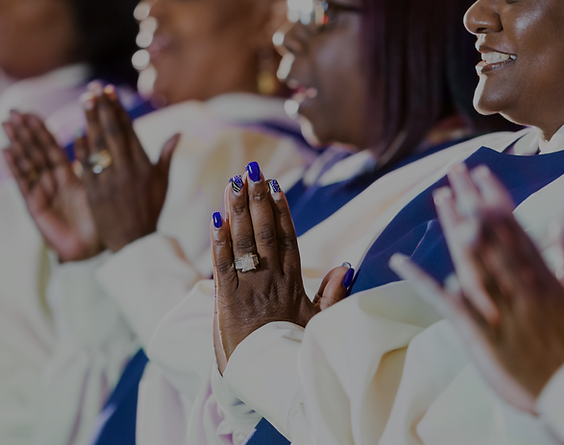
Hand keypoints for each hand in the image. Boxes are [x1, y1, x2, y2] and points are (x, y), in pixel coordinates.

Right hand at [2, 111, 102, 261]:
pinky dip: (14, 166)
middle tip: (12, 111)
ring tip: (5, 124)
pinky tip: (6, 150)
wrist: (94, 247)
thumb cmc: (99, 219)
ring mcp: (40, 193)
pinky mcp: (34, 205)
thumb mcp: (95, 185)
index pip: (50, 147)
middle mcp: (50, 182)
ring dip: (16, 143)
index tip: (29, 111)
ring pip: (27, 163)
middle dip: (23, 132)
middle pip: (34, 152)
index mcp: (67, 176)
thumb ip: (89, 162)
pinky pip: (23, 182)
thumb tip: (88, 133)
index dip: (39, 130)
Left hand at [76, 82, 178, 251]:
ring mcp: (110, 182)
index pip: (129, 131)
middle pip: (113, 133)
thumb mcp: (162, 184)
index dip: (118, 110)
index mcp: (144, 166)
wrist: (135, 242)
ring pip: (99, 146)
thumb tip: (179, 132)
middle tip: (95, 88)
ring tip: (85, 101)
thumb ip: (166, 156)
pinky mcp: (95, 194)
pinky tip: (77, 132)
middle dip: (104, 109)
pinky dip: (82, 149)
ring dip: (91, 121)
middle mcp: (128, 171)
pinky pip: (87, 167)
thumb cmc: (150, 211)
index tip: (109, 92)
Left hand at [210, 163, 352, 363]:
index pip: (288, 239)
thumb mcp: (317, 323)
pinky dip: (219, 242)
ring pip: (244, 243)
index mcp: (293, 284)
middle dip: (258, 200)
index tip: (276, 185)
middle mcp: (272, 281)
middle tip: (252, 170)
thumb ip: (332, 294)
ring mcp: (249, 290)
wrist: (271, 381)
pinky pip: (223, 267)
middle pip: (266, 233)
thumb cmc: (292, 351)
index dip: (282, 210)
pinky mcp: (227, 303)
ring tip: (234, 182)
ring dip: (238, 211)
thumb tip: (346, 266)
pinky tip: (216, 219)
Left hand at [390, 164, 563, 411]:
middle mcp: (520, 284)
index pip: (515, 227)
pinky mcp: (481, 333)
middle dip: (471, 201)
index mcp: (544, 274)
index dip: (495, 198)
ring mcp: (500, 307)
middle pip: (491, 236)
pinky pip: (446, 302)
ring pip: (472, 260)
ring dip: (454, 228)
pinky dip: (422, 280)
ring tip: (439, 197)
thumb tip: (558, 223)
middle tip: (453, 170)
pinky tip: (401, 261)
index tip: (481, 172)